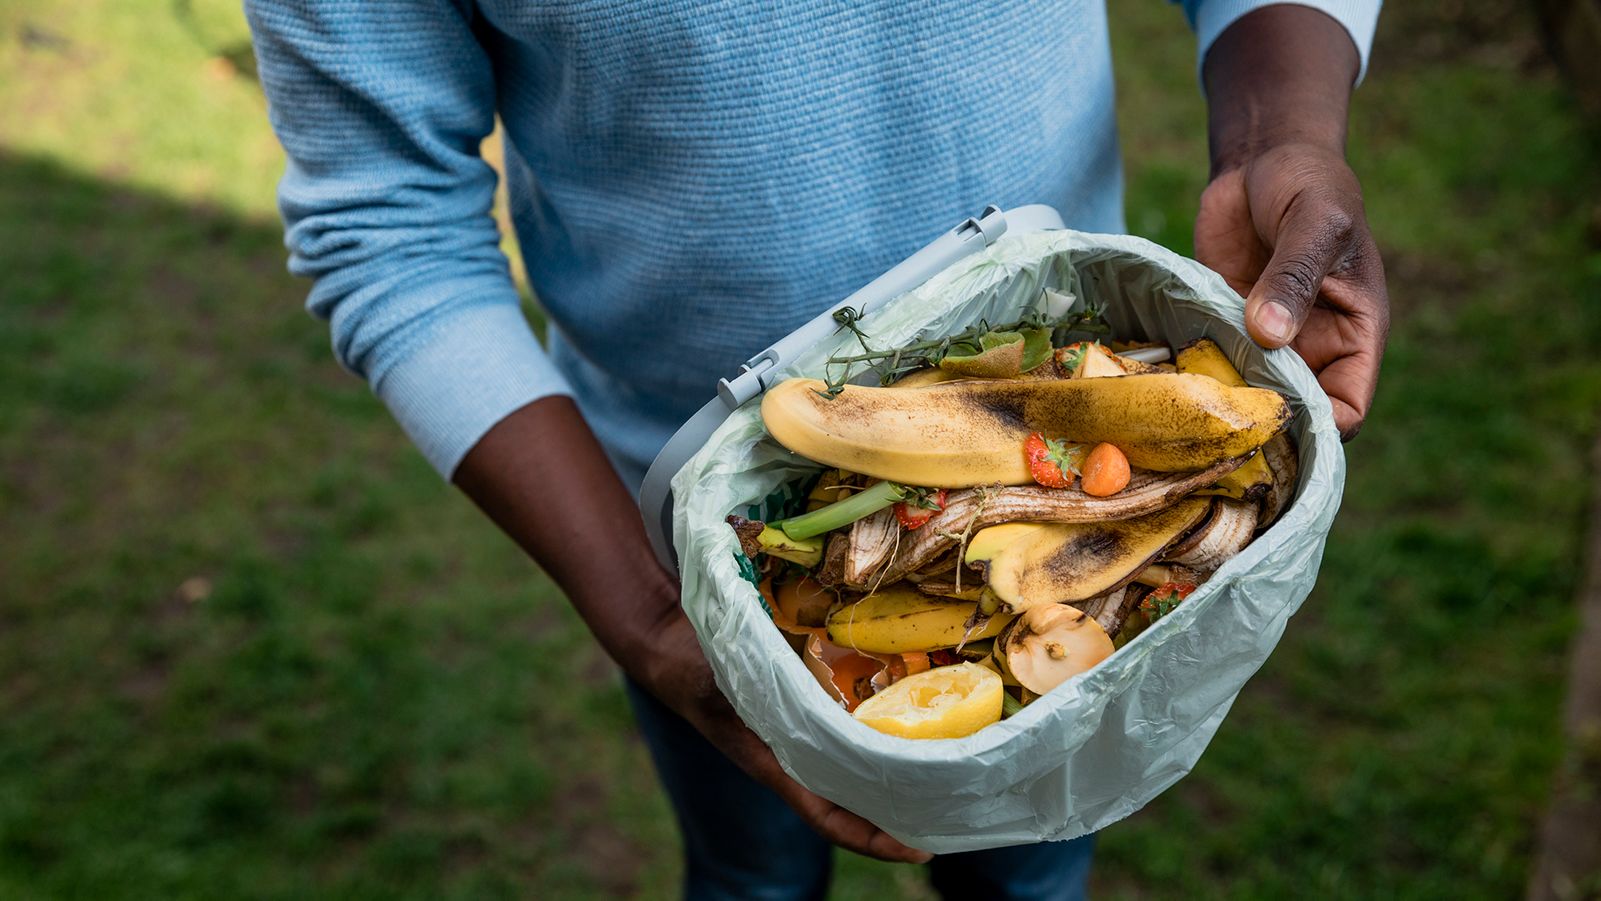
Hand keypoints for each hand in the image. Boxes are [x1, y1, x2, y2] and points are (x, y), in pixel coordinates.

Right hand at [452, 397, 929, 863]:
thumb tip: (794, 691)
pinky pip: (851, 723)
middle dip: (904, 810)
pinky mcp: (805, 705)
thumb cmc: (692, 663)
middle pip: (857, 800)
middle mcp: (795, 755)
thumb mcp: (723, 674)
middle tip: (958, 807)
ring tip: (951, 765)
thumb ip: (755, 685)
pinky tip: (916, 707)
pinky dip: (883, 724)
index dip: (875, 840)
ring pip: (858, 765)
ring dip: (898, 769)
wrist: (667, 639)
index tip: (921, 852)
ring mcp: (801, 733)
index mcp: (775, 762)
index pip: (830, 818)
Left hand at [1194, 142, 1388, 438]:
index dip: (1320, 428)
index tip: (1275, 423)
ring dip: (1219, 405)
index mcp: (1354, 334)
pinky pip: (1209, 367)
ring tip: (1183, 409)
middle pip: (1292, 415)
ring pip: (1246, 397)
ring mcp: (1264, 344)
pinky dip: (1191, 378)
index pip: (1348, 408)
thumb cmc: (1310, 184)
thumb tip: (1270, 335)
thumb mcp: (1315, 223)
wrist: (1262, 160)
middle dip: (1261, 425)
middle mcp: (1312, 349)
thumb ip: (1294, 277)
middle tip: (1215, 426)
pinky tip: (1162, 383)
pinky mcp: (1224, 329)